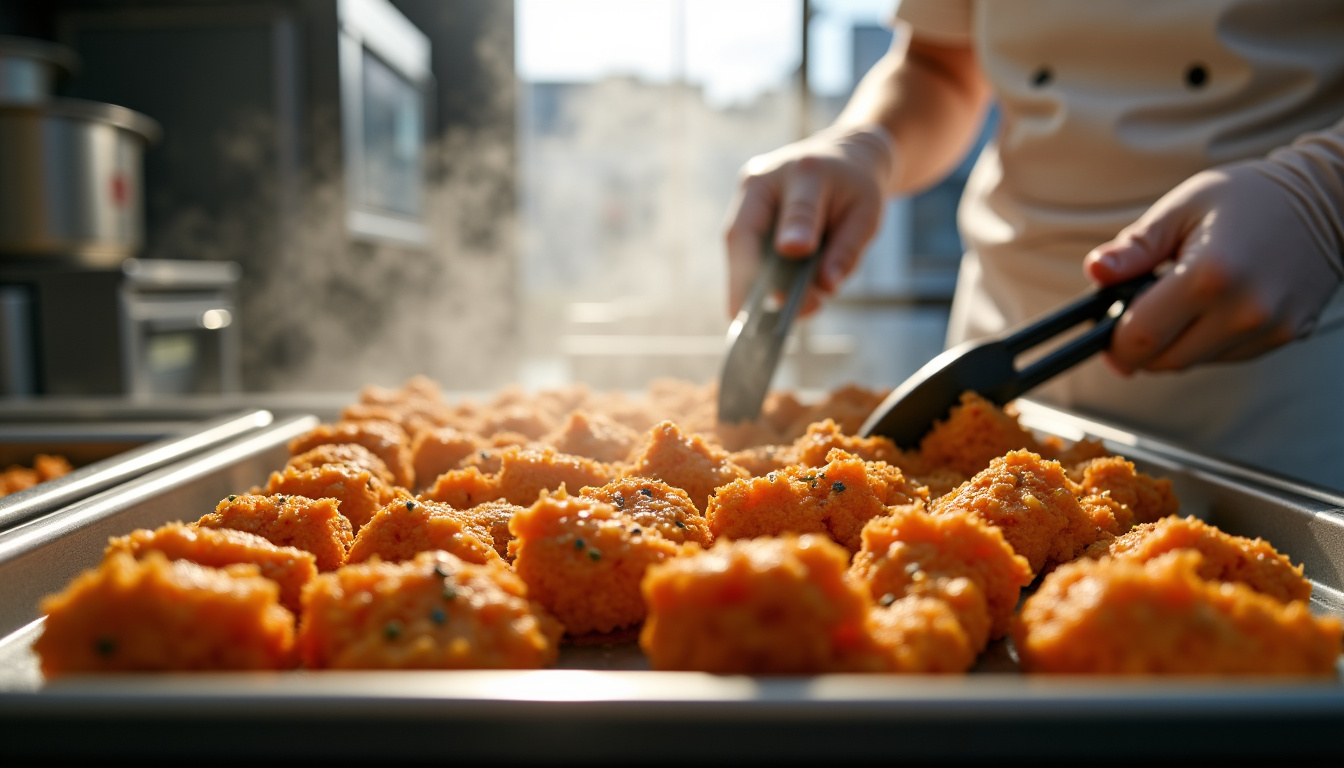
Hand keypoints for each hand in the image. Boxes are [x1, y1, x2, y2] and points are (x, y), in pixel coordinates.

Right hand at [723, 125, 896, 316]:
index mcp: (801, 171)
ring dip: (752, 288)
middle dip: (746, 282)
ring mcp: (748, 203)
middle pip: (743, 237)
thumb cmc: (856, 187)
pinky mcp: (746, 222)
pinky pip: (747, 258)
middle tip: (750, 321)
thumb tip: (825, 286)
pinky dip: (759, 284)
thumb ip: (847, 249)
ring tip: (780, 319)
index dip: (789, 239)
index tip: (790, 270)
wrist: (841, 161)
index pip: (795, 209)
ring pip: (740, 252)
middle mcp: (761, 183)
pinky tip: (778, 305)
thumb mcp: (866, 212)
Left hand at [1083, 162, 1341, 374]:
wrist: (1326, 199)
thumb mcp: (1182, 208)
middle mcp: (1243, 310)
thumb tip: (1095, 273)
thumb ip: (1135, 247)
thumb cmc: (1249, 197)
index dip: (1113, 342)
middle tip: (1134, 315)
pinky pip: (1225, 357)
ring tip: (1178, 302)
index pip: (1140, 337)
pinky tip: (1210, 308)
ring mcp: (1268, 328)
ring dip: (1173, 344)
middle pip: (1164, 361)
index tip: (1103, 332)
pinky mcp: (1284, 336)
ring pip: (1193, 362)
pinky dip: (1205, 342)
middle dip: (1139, 347)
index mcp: (1209, 274)